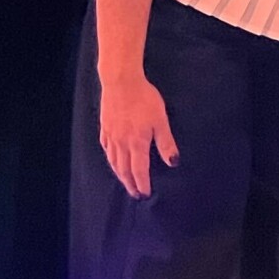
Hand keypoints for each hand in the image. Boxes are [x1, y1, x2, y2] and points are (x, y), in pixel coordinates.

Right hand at [99, 71, 179, 198]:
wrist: (121, 83)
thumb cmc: (144, 100)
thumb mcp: (161, 121)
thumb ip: (166, 142)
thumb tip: (173, 163)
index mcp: (136, 143)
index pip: (139, 170)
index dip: (142, 184)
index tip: (145, 195)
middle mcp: (121, 144)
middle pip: (124, 170)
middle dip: (130, 184)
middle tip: (135, 195)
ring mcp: (110, 136)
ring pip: (113, 162)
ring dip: (119, 175)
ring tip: (125, 182)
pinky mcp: (104, 128)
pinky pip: (106, 150)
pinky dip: (111, 160)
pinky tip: (113, 161)